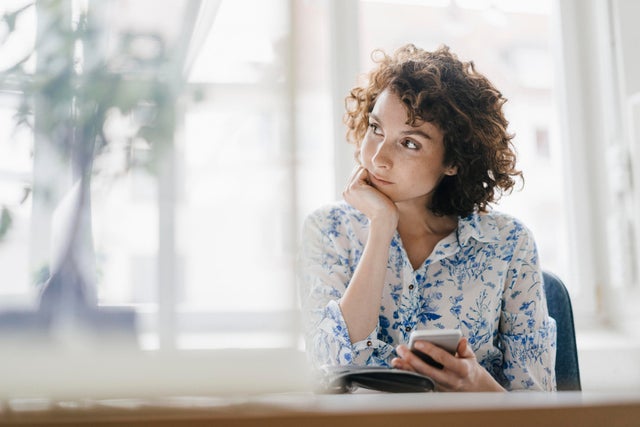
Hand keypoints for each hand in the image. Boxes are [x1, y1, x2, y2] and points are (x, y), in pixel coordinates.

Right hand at [343, 166, 397, 231]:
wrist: (384, 217)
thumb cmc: (384, 206)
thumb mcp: (373, 193)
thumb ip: (368, 182)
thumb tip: (368, 169)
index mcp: (349, 193)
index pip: (358, 174)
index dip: (370, 178)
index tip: (375, 193)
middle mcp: (346, 191)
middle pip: (358, 169)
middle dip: (370, 175)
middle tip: (376, 192)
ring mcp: (348, 189)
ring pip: (361, 169)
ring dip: (371, 176)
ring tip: (375, 191)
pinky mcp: (353, 187)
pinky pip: (364, 170)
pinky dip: (372, 177)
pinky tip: (375, 190)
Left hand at [391, 338, 505, 391]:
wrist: (473, 387)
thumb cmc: (468, 367)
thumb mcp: (471, 357)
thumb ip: (464, 348)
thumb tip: (461, 340)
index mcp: (461, 369)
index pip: (443, 358)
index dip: (430, 350)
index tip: (418, 342)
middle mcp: (450, 380)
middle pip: (428, 370)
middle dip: (413, 360)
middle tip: (401, 349)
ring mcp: (441, 387)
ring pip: (421, 378)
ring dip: (407, 370)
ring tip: (395, 360)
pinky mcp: (435, 390)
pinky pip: (420, 381)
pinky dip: (409, 375)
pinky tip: (399, 367)